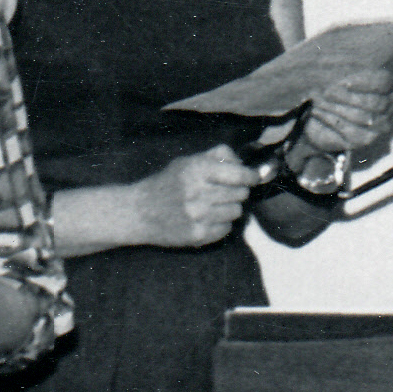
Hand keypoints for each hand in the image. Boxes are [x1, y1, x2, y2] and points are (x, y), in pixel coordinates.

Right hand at [136, 146, 259, 247]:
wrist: (139, 212)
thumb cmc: (166, 184)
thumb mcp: (187, 161)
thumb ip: (218, 157)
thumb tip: (244, 163)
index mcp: (197, 170)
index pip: (239, 174)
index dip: (251, 176)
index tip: (253, 177)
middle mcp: (199, 193)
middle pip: (241, 193)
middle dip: (237, 191)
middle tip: (223, 192)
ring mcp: (199, 216)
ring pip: (237, 211)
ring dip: (229, 208)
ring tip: (211, 205)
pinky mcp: (198, 235)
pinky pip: (226, 229)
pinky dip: (220, 224)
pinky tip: (205, 219)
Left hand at [293, 69, 392, 174]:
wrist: (314, 112)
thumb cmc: (328, 87)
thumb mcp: (334, 71)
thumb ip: (341, 66)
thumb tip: (338, 59)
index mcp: (386, 85)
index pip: (384, 82)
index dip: (364, 82)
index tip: (343, 81)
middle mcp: (389, 106)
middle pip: (375, 103)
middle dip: (347, 97)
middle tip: (325, 92)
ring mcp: (381, 125)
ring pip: (364, 118)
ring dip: (337, 108)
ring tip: (317, 99)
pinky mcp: (367, 139)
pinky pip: (353, 132)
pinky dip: (333, 121)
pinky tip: (318, 111)